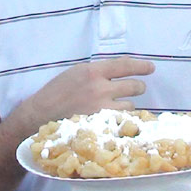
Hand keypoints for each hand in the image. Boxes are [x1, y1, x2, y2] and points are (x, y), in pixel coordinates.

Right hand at [20, 56, 154, 128]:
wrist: (39, 115)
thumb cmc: (56, 92)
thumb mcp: (76, 73)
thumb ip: (97, 73)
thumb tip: (118, 73)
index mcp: (92, 71)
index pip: (124, 65)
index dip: (141, 66)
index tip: (151, 68)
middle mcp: (100, 88)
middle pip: (134, 86)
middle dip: (138, 87)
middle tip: (136, 88)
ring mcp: (101, 108)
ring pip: (130, 105)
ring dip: (127, 105)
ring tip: (115, 106)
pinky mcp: (101, 125)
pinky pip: (122, 121)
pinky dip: (121, 119)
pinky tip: (116, 119)